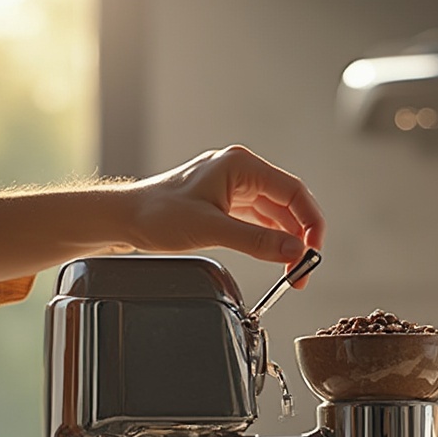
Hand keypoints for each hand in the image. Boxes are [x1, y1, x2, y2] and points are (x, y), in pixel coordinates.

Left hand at [0, 145, 324, 283]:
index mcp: (241, 166)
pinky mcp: (225, 201)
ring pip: (275, 213)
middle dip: (300, 237)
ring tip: (290, 270)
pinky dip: (270, 238)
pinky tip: (274, 256)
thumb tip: (293, 251)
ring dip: (286, 240)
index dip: (310, 224)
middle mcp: (240, 171)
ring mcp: (233, 186)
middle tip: (302, 270)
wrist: (124, 218)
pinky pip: (259, 219)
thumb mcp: (211, 230)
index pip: (294, 192)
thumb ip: (256, 242)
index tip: (313, 253)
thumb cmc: (157, 216)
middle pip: (288, 203)